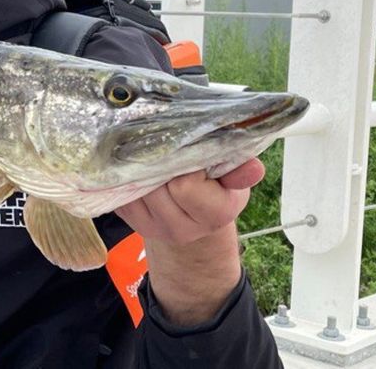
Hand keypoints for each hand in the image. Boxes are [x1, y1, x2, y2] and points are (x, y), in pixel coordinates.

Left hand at [114, 158, 263, 244]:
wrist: (194, 215)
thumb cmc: (217, 186)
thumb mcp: (234, 175)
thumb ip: (240, 169)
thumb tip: (254, 168)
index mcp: (215, 214)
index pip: (185, 186)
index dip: (182, 161)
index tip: (188, 149)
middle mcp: (182, 229)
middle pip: (156, 185)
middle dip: (158, 162)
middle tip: (164, 146)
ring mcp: (153, 229)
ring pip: (135, 187)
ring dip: (140, 167)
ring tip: (152, 155)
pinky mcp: (131, 222)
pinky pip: (120, 193)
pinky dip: (126, 177)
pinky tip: (139, 168)